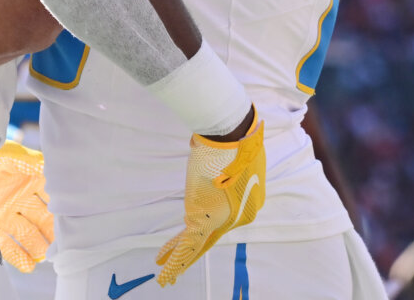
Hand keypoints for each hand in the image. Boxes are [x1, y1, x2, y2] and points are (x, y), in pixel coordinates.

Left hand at [0, 140, 51, 272]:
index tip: (68, 226)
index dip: (58, 215)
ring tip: (45, 258)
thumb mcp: (12, 156)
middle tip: (61, 247)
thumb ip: (31, 164)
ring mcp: (4, 214)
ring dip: (35, 247)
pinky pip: (5, 243)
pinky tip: (29, 266)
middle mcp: (18, 201)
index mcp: (29, 184)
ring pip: (24, 235)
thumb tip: (48, 171)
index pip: (49, 203)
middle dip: (50, 235)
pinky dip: (17, 255)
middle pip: (39, 222)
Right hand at [155, 106, 266, 284]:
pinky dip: (176, 258)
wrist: (232, 135)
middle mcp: (237, 217)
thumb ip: (221, 167)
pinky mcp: (203, 216)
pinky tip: (166, 272)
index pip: (223, 223)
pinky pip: (188, 243)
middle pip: (209, 240)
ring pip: (196, 245)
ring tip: (167, 278)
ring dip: (179, 261)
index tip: (194, 235)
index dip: (208, 232)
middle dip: (192, 256)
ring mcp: (220, 218)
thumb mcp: (233, 157)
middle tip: (178, 272)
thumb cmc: (234, 139)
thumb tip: (203, 153)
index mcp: (248, 204)